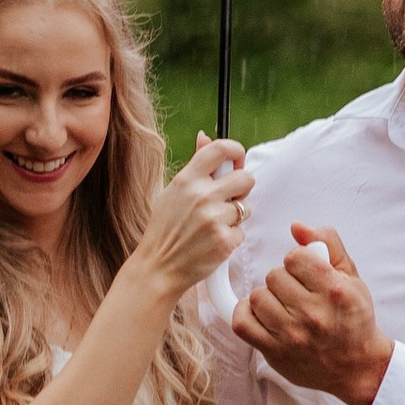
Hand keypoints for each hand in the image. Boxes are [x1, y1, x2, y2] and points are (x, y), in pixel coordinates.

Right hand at [130, 134, 252, 298]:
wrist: (158, 268)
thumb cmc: (165, 230)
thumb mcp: (172, 193)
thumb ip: (194, 168)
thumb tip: (205, 136)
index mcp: (187, 180)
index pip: (221, 149)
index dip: (236, 151)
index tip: (236, 160)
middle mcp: (202, 196)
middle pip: (246, 178)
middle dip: (242, 188)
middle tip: (229, 199)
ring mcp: (214, 219)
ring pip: (245, 208)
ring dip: (236, 217)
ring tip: (213, 225)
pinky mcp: (225, 240)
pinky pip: (241, 232)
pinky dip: (231, 238)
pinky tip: (212, 242)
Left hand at [229, 222, 393, 404]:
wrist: (357, 366)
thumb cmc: (354, 319)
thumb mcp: (351, 276)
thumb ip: (328, 244)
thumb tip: (297, 227)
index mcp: (334, 291)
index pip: (295, 257)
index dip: (298, 261)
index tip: (306, 273)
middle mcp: (313, 313)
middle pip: (274, 276)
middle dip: (284, 280)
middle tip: (297, 293)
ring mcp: (292, 336)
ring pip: (257, 297)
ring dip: (267, 298)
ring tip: (283, 306)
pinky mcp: (275, 353)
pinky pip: (242, 323)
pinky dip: (245, 314)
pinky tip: (260, 313)